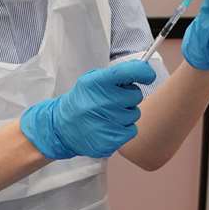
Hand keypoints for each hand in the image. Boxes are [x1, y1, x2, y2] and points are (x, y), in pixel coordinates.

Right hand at [20, 59, 157, 159]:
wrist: (60, 128)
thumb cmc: (81, 101)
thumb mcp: (91, 81)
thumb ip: (115, 75)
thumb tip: (142, 69)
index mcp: (96, 83)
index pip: (128, 72)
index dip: (143, 72)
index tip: (148, 75)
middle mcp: (101, 101)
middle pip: (135, 96)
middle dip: (128, 97)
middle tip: (112, 101)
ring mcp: (106, 122)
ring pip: (134, 114)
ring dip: (125, 114)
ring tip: (107, 116)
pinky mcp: (110, 140)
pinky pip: (132, 130)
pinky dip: (123, 129)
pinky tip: (109, 127)